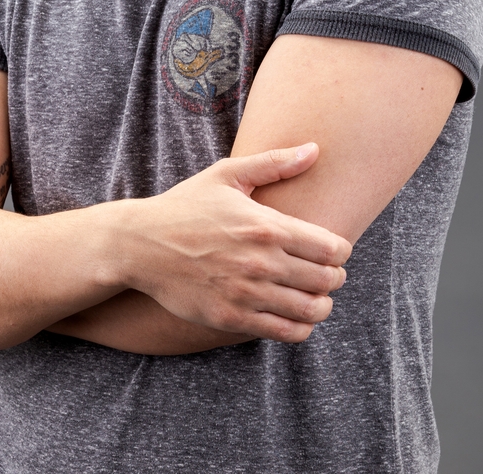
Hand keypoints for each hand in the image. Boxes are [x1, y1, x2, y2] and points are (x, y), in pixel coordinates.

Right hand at [122, 144, 350, 342]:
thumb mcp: (227, 175)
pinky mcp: (232, 319)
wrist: (141, 245)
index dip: (341, 251)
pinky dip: (301, 327)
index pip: (332, 248)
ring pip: (312, 310)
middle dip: (335, 277)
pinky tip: (294, 314)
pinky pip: (286, 333)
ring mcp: (247, 294)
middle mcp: (261, 262)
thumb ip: (274, 163)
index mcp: (266, 226)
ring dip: (322, 305)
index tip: (332, 250)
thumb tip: (314, 149)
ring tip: (315, 297)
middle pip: (328, 280)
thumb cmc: (186, 206)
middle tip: (327, 274)